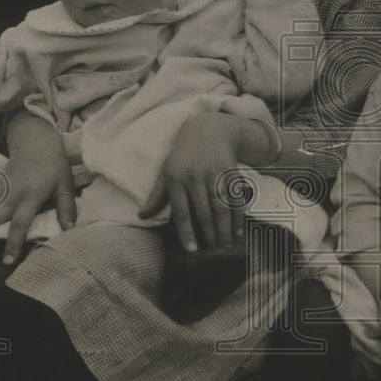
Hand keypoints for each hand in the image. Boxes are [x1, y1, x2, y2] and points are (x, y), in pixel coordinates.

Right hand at [0, 112, 75, 264]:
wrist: (35, 143)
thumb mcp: (65, 185)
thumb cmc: (54, 166)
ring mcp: (0, 191)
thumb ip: (66, 208)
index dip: (13, 243)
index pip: (19, 224)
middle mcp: (11, 195)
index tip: (7, 262)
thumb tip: (70, 231)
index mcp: (30, 196)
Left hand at [139, 112, 255, 250]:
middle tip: (213, 251)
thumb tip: (142, 216)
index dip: (187, 232)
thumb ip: (156, 196)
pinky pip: (235, 198)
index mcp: (175, 179)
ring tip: (226, 244)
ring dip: (224, 228)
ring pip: (220, 207)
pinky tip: (238, 230)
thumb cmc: (183, 155)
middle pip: (204, 212)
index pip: (182, 212)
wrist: (208, 129)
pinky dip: (238, 216)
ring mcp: (214, 174)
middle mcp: (194, 177)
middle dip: (209, 234)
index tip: (192, 249)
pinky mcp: (230, 171)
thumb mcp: (166, 172)